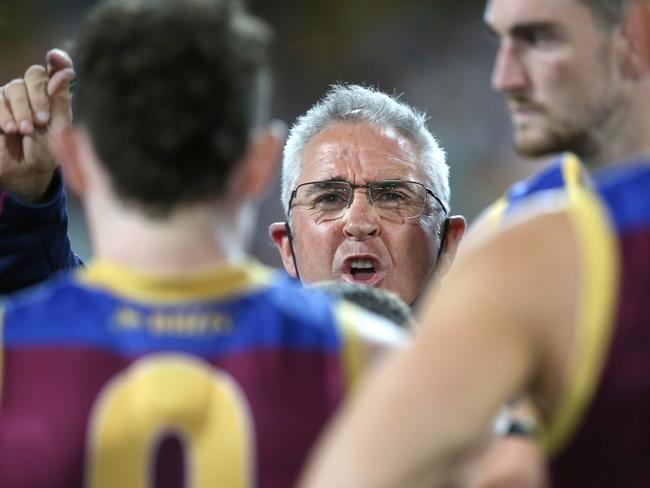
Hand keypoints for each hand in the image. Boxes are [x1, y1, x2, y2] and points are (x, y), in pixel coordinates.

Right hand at [0, 49, 74, 202]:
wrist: (26, 171)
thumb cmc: (47, 150)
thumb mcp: (58, 128)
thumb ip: (60, 100)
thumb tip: (64, 72)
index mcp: (54, 94)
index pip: (57, 68)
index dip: (59, 60)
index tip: (56, 57)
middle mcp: (33, 90)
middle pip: (34, 75)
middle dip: (38, 98)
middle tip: (41, 121)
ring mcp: (12, 97)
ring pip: (13, 88)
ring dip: (20, 110)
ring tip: (25, 131)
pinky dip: (4, 115)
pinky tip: (9, 129)